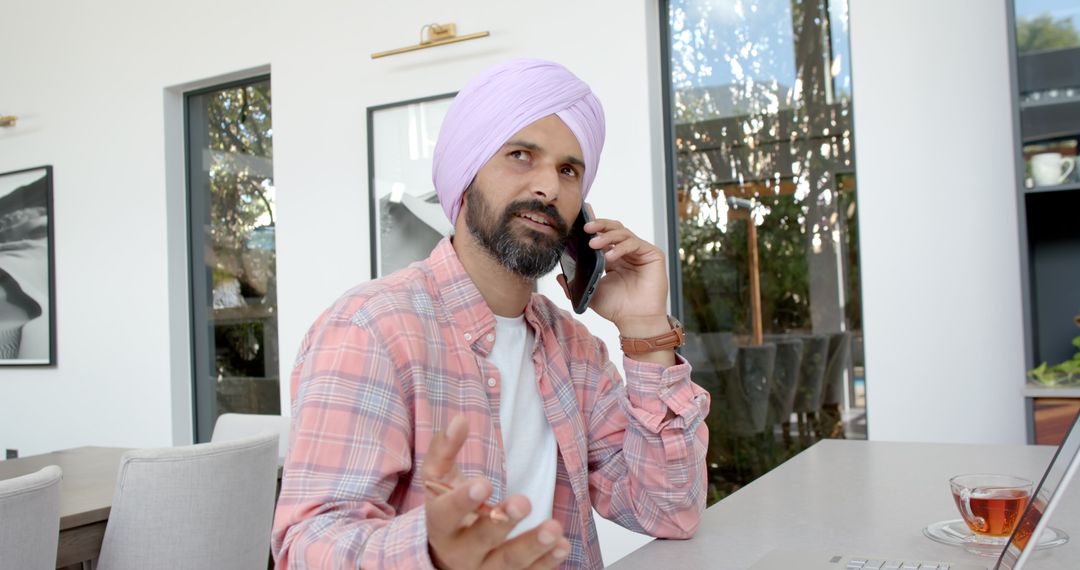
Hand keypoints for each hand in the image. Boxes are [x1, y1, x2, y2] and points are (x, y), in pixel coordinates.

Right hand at [424, 416, 570, 568]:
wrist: (448, 556)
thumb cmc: (447, 511)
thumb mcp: (438, 479)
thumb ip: (446, 448)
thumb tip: (459, 420)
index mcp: (440, 525)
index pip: (446, 514)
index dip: (463, 500)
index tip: (483, 484)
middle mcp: (460, 552)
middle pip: (481, 540)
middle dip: (503, 522)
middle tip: (523, 503)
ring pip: (506, 564)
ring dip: (531, 546)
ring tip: (553, 529)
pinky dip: (545, 563)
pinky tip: (561, 547)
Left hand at [556, 217, 669, 335]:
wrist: (635, 321)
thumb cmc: (617, 308)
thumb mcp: (590, 293)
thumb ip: (574, 285)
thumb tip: (558, 277)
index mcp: (613, 257)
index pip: (603, 235)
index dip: (594, 226)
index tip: (579, 221)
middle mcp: (627, 252)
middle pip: (614, 228)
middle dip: (599, 225)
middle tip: (585, 227)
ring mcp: (640, 252)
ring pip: (623, 233)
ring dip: (607, 236)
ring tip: (593, 244)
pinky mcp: (653, 254)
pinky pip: (634, 243)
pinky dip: (620, 247)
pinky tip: (610, 256)